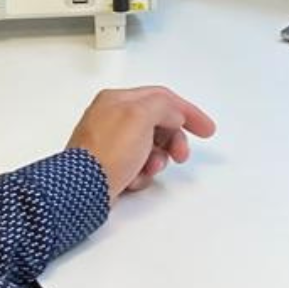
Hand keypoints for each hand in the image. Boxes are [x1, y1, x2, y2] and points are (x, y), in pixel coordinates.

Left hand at [66, 86, 217, 201]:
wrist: (82, 190)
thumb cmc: (109, 152)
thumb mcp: (141, 116)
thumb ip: (164, 106)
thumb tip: (172, 117)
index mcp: (117, 99)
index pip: (162, 98)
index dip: (188, 112)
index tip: (207, 130)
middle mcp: (112, 117)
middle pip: (158, 123)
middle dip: (173, 140)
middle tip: (181, 155)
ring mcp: (110, 142)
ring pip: (150, 147)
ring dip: (158, 159)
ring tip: (151, 169)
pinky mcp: (109, 165)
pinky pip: (138, 165)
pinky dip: (142, 173)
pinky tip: (134, 179)